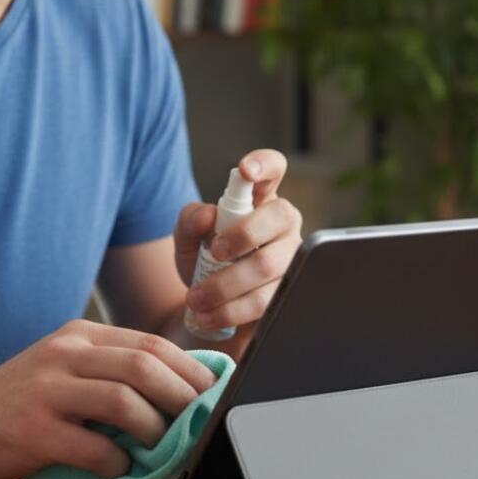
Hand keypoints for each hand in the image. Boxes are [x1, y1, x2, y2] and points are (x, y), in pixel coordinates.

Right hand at [0, 320, 214, 478]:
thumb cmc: (19, 397)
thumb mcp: (64, 367)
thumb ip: (109, 370)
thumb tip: (178, 391)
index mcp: (80, 335)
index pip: (150, 344)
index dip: (190, 370)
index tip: (211, 394)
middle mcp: (64, 353)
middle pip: (143, 365)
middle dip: (182, 397)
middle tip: (197, 422)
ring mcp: (46, 389)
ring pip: (122, 400)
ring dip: (153, 429)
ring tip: (160, 446)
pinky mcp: (31, 429)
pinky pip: (91, 447)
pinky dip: (115, 462)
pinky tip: (118, 469)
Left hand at [175, 149, 302, 332]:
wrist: (206, 306)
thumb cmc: (204, 260)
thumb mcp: (187, 237)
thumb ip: (189, 220)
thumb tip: (207, 215)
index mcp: (260, 200)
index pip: (273, 169)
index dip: (264, 164)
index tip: (245, 171)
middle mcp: (282, 225)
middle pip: (281, 216)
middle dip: (244, 234)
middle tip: (213, 252)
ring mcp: (290, 260)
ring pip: (270, 266)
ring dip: (226, 283)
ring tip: (195, 297)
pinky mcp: (287, 294)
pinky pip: (266, 302)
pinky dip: (231, 311)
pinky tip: (208, 315)